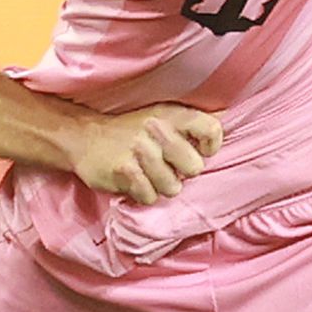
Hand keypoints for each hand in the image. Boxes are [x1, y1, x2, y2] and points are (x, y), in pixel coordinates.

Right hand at [70, 104, 222, 204]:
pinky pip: (150, 197)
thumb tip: (228, 116)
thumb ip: (190, 122)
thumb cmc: (129, 130)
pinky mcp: (124, 171)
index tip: (199, 152)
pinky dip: (142, 194)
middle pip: (194, 168)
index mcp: (171, 114)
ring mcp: (140, 151)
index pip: (211, 129)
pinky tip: (133, 181)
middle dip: (181, 173)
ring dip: (160, 186)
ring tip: (145, 174)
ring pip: (172, 187)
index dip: (211, 147)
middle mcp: (157, 129)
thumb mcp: (160, 115)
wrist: (83, 137)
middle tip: (165, 167)